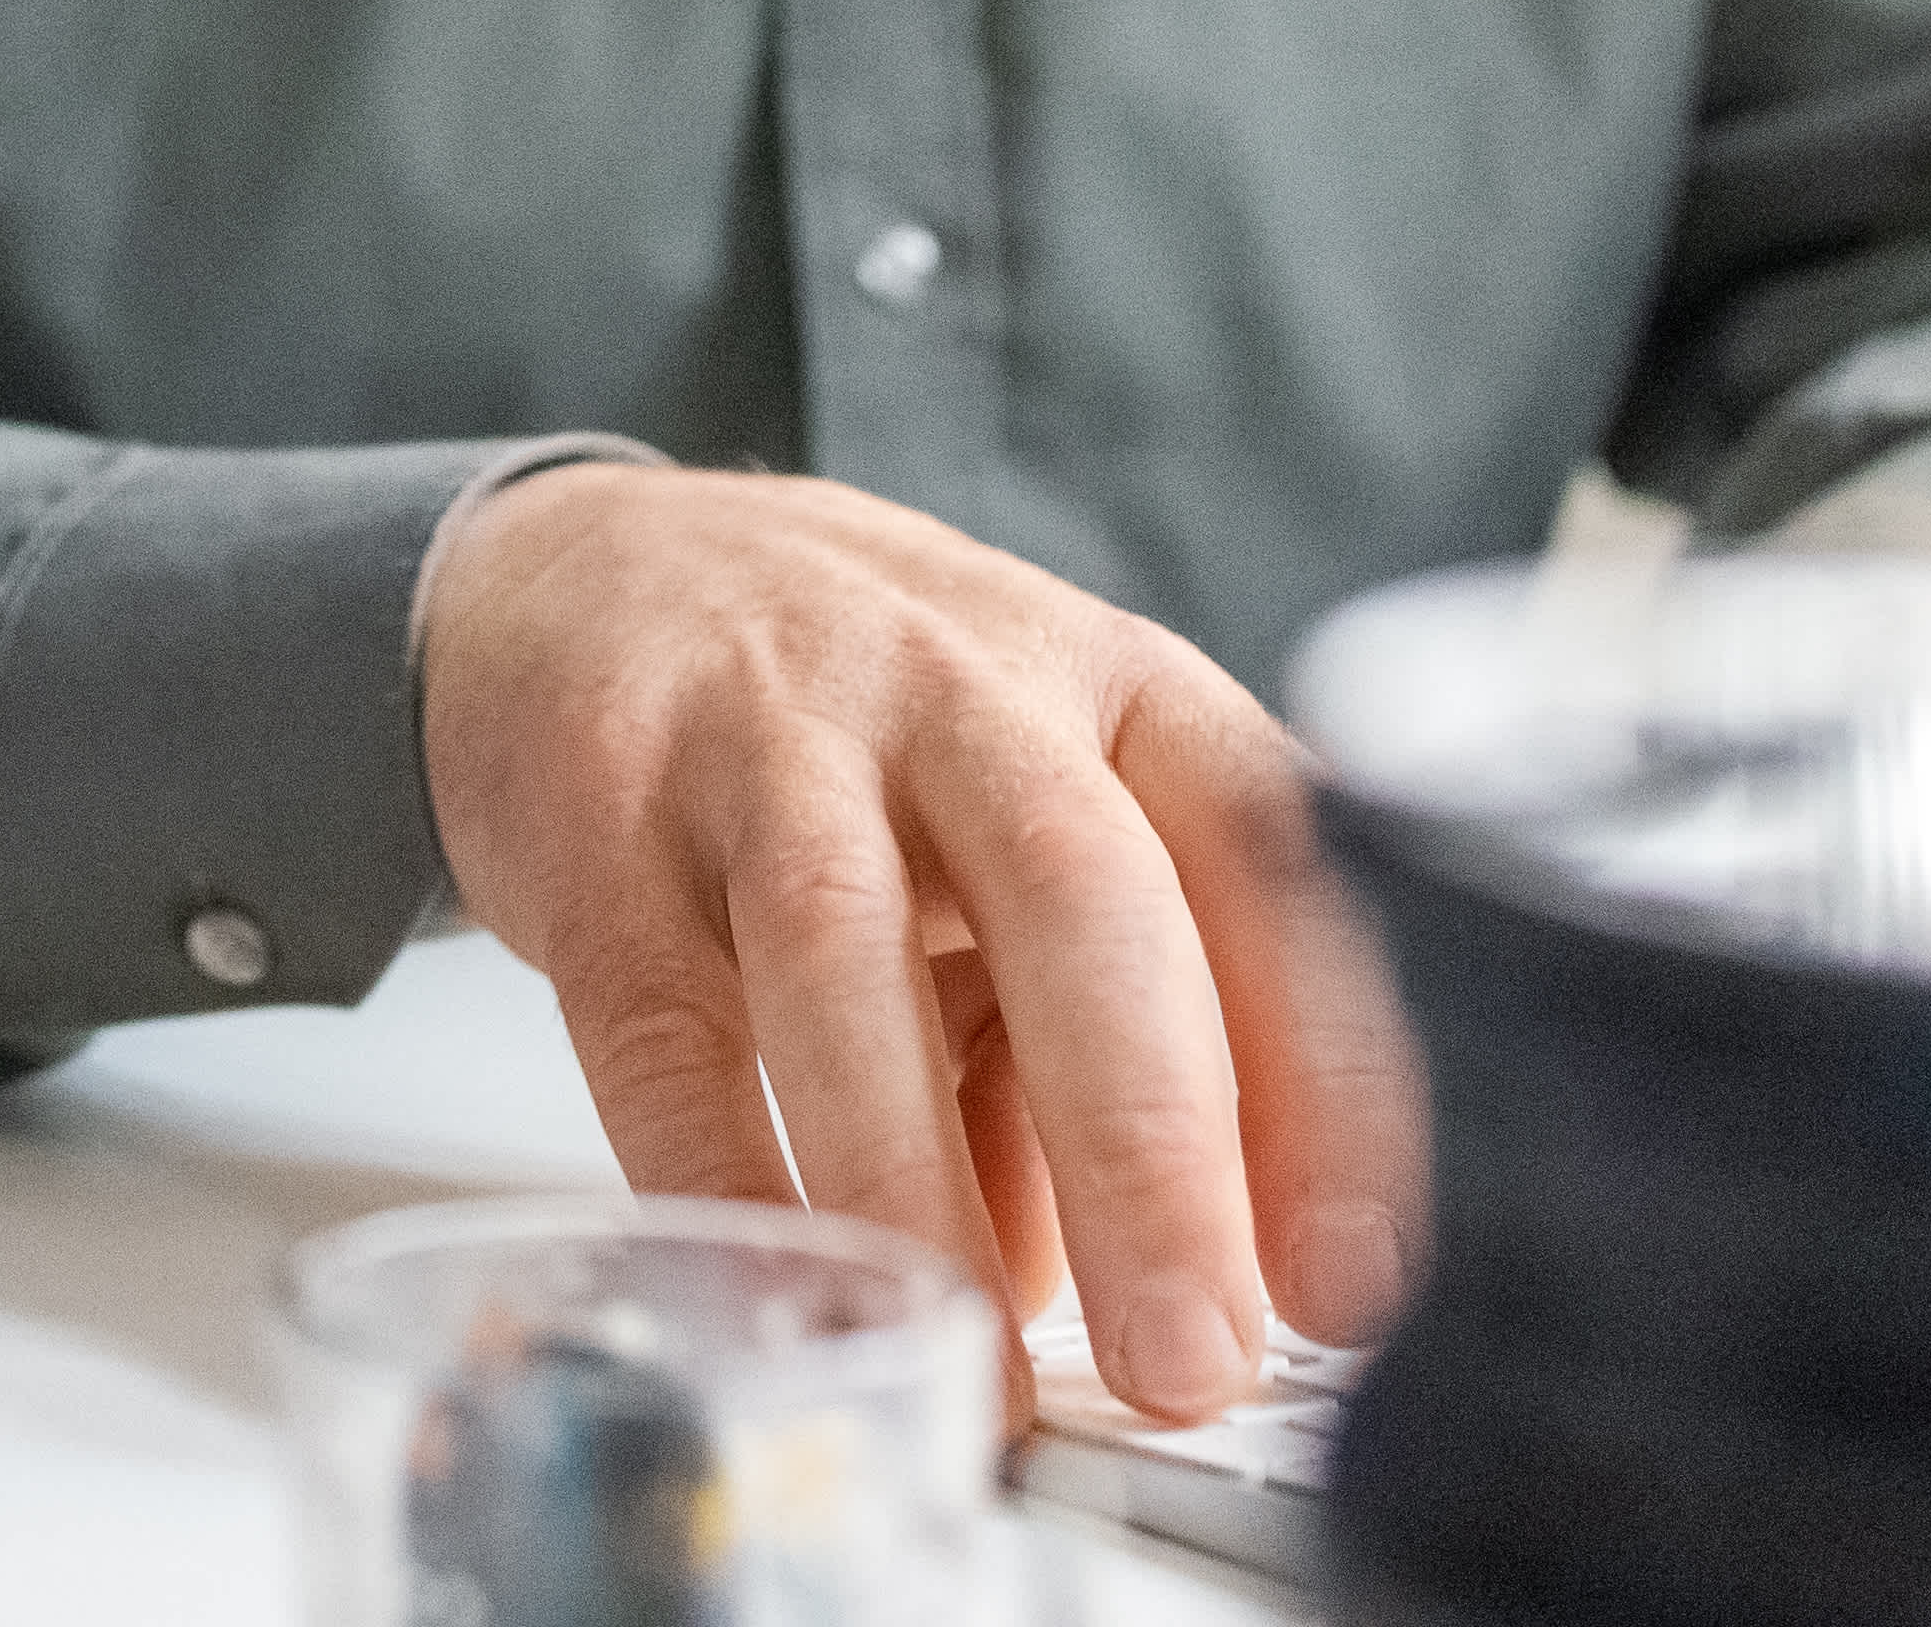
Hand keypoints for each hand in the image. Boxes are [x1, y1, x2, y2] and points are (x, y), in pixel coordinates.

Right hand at [414, 466, 1419, 1417]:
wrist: (577, 566)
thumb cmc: (852, 724)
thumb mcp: (1011, 835)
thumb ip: (1081, 1046)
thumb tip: (1136, 1298)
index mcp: (1112, 687)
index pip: (1270, 866)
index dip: (1331, 1077)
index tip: (1354, 1280)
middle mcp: (954, 684)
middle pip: (1079, 890)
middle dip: (1148, 1144)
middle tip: (1190, 1356)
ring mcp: (760, 733)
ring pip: (847, 945)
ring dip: (924, 1180)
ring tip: (975, 1365)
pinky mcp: (595, 814)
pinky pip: (660, 1020)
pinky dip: (723, 1182)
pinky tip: (779, 1299)